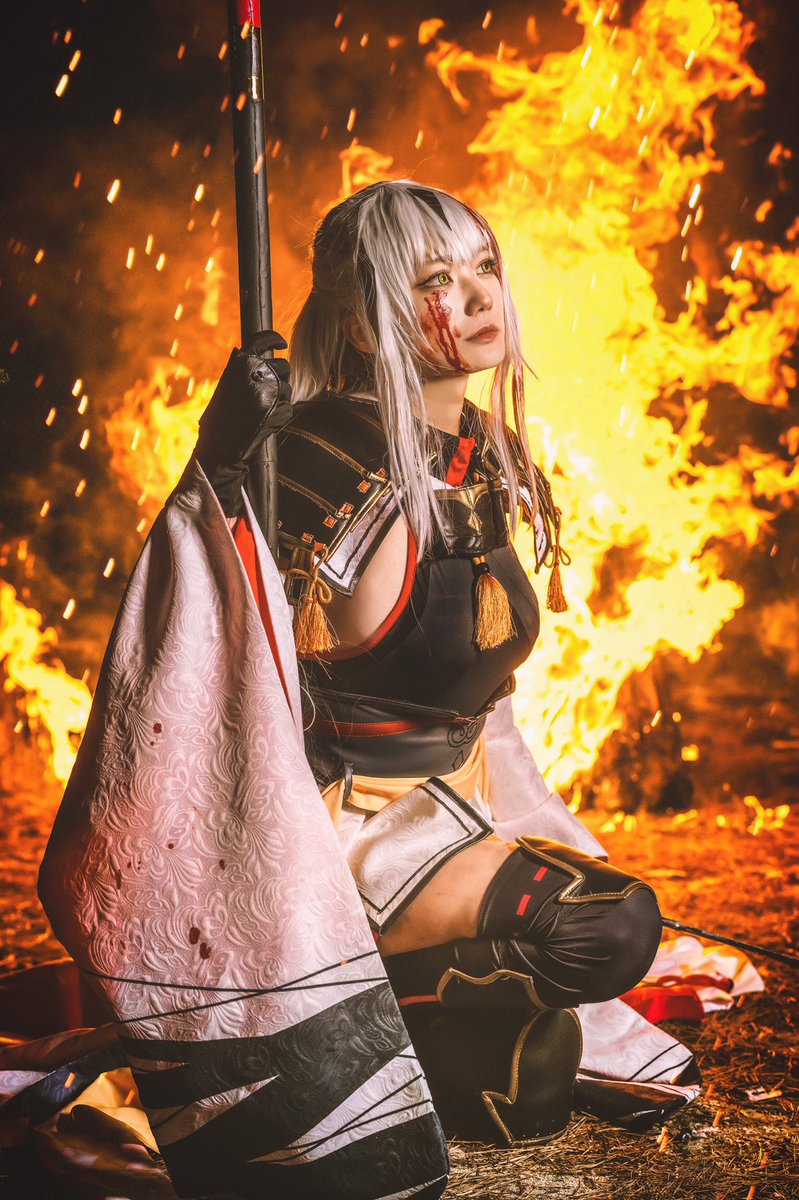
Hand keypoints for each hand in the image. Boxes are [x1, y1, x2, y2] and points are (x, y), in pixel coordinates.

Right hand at [194, 330, 292, 515]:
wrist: (220, 447)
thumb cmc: (218, 420)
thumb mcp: (226, 388)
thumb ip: (242, 374)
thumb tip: (261, 364)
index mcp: (240, 363)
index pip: (263, 340)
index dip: (275, 339)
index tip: (282, 343)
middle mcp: (256, 372)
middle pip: (284, 366)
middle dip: (281, 378)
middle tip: (271, 392)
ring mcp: (270, 390)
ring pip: (288, 389)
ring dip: (281, 399)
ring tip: (264, 411)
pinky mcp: (279, 408)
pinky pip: (289, 408)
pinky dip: (281, 416)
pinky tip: (266, 422)